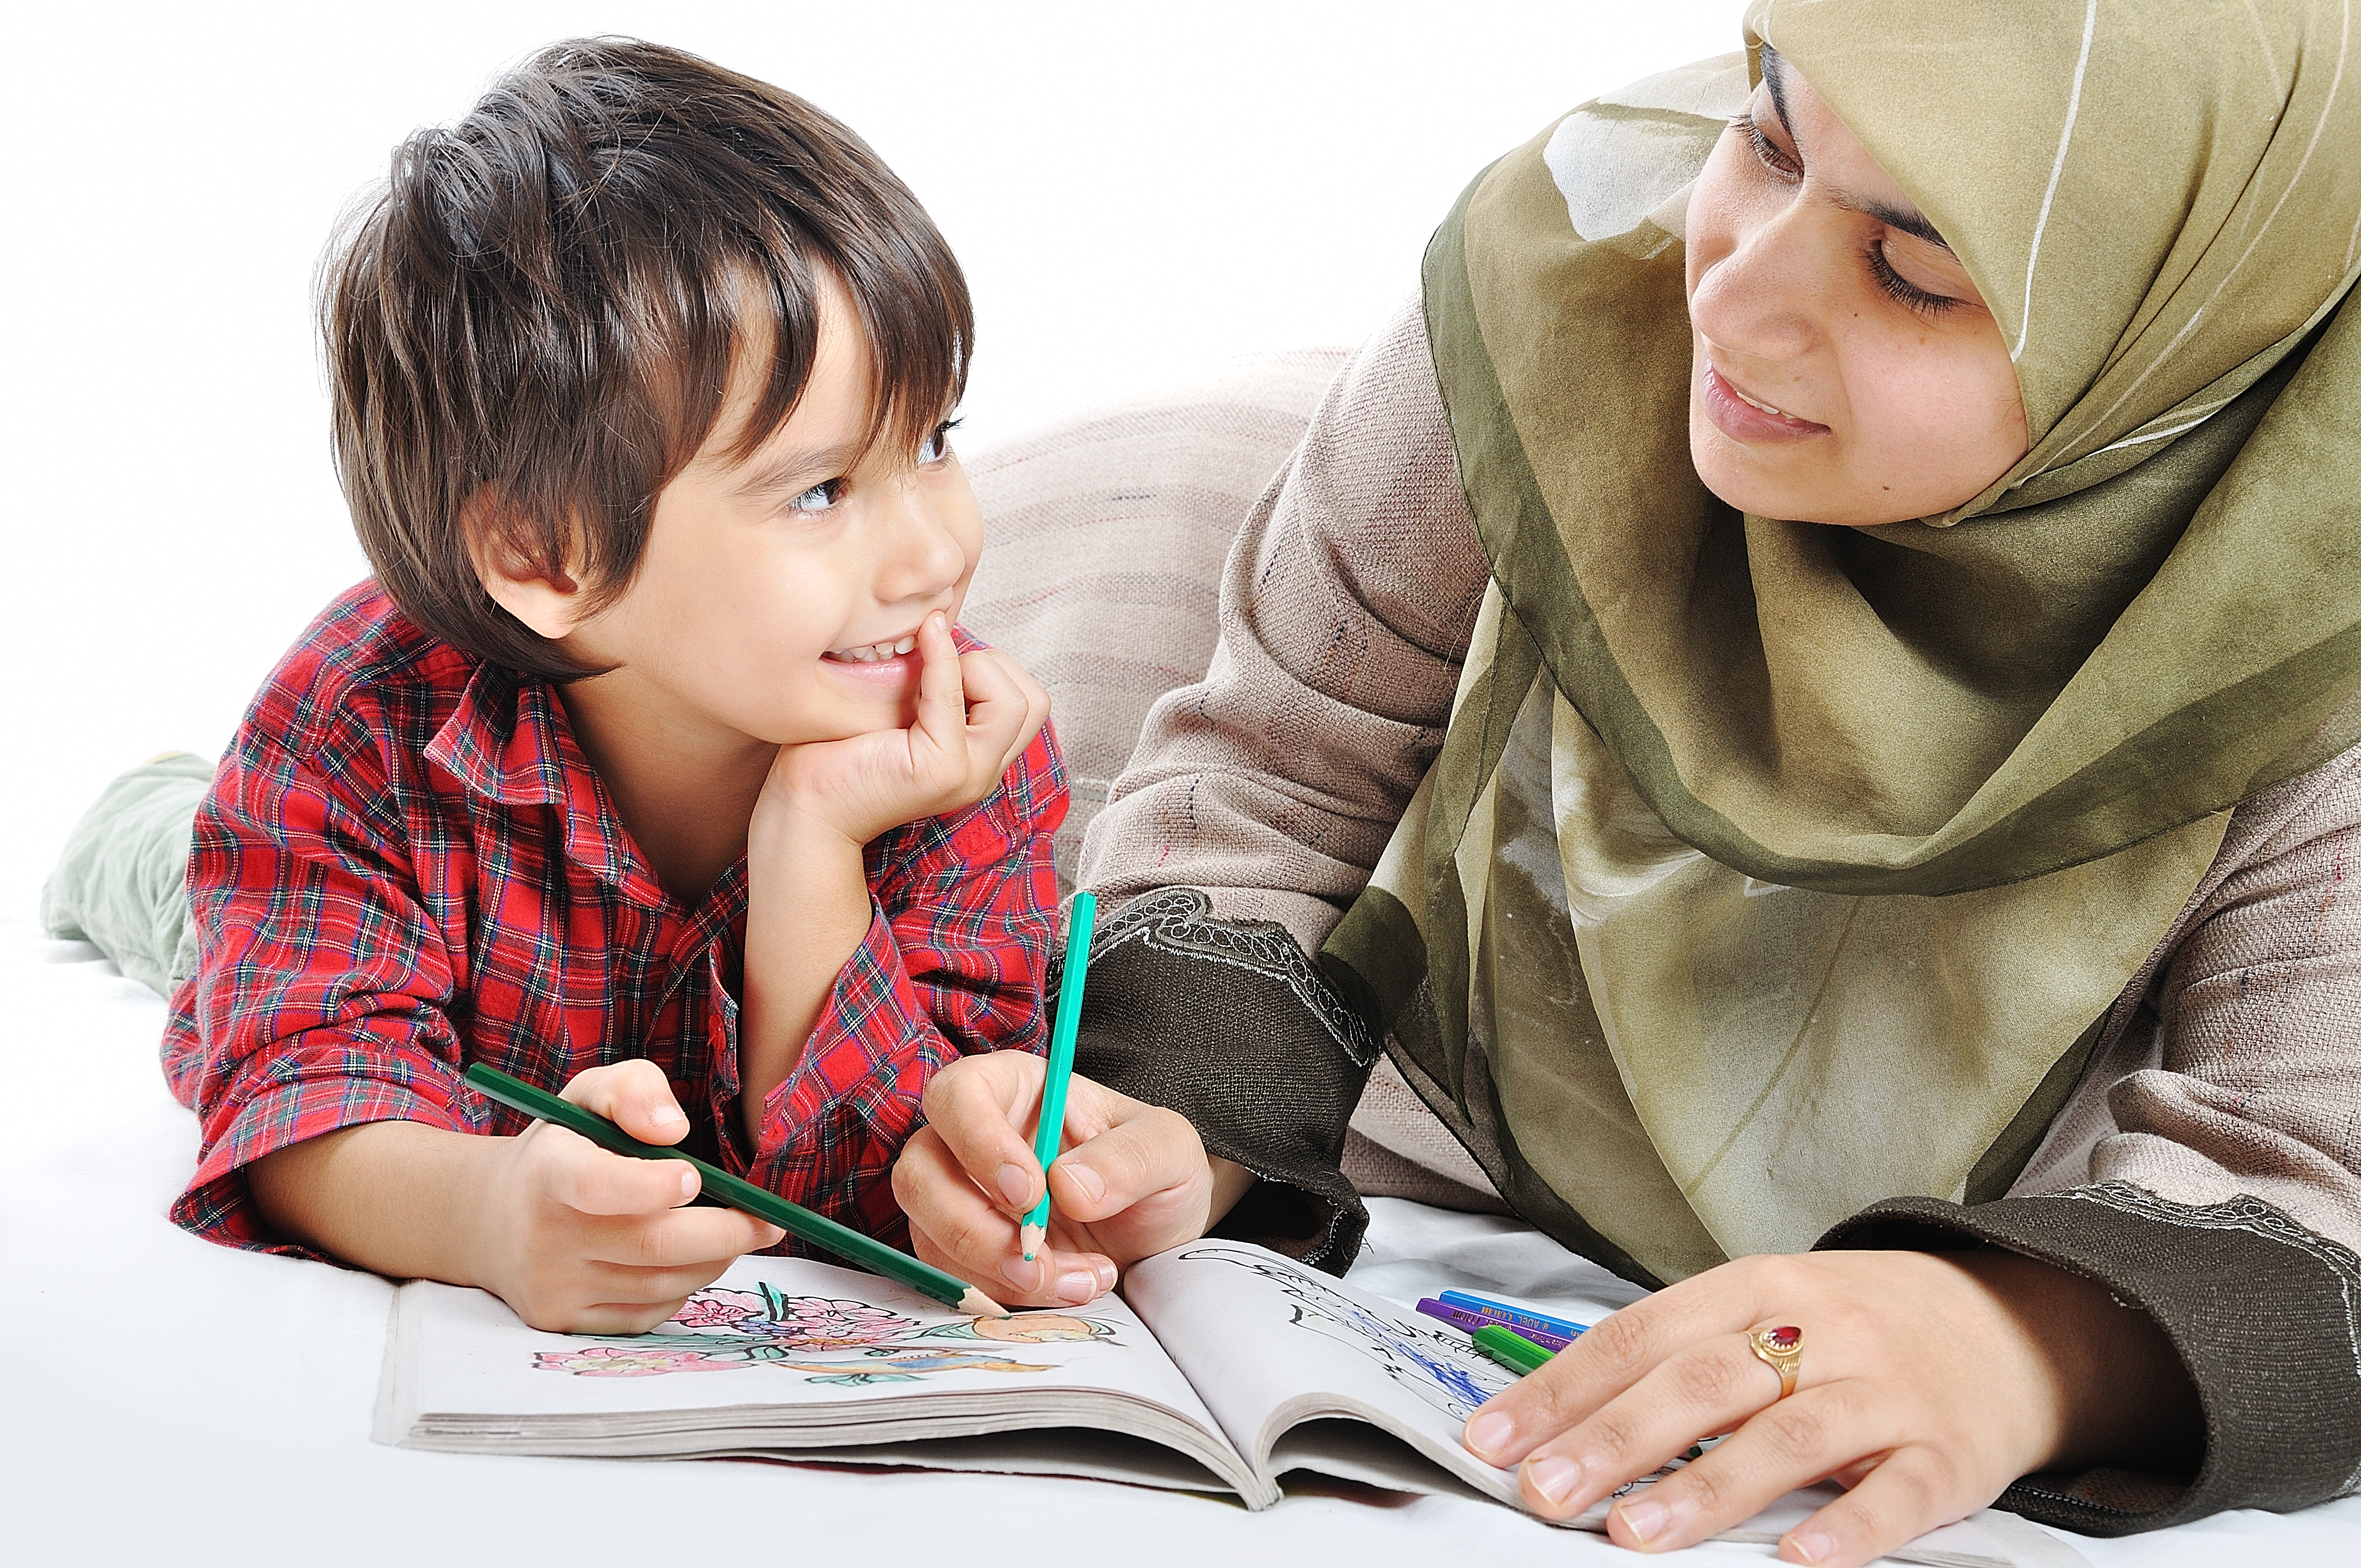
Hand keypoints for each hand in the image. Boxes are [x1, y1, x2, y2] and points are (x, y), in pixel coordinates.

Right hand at [472, 1060, 784, 1333]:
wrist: (491, 1218)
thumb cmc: (563, 1147)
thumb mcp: (589, 1096)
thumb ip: (634, 1091)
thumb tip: (674, 1130)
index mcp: (548, 1172)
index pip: (596, 1185)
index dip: (649, 1186)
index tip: (694, 1177)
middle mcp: (543, 1235)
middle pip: (652, 1244)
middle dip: (726, 1233)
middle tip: (767, 1221)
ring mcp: (553, 1286)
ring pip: (660, 1284)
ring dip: (712, 1259)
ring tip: (734, 1234)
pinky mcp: (564, 1322)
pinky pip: (646, 1314)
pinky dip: (682, 1288)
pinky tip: (688, 1261)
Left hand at [757, 610, 1048, 848]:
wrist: (805, 807)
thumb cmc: (838, 753)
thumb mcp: (899, 706)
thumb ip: (931, 678)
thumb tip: (940, 617)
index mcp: (978, 758)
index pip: (1027, 700)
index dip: (989, 669)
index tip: (936, 665)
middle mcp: (983, 771)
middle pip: (1033, 701)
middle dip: (991, 667)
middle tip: (935, 674)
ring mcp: (969, 774)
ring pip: (1018, 703)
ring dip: (974, 669)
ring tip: (924, 679)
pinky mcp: (942, 769)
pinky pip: (957, 699)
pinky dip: (943, 661)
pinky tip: (921, 639)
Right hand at [891, 1052, 1252, 1306]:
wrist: (1157, 1231)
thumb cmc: (1154, 1169)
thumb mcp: (1168, 1150)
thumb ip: (1130, 1159)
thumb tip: (1070, 1187)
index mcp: (1014, 1089)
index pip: (958, 1095)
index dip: (978, 1143)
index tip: (1029, 1193)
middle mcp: (971, 1139)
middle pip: (919, 1173)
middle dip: (973, 1229)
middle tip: (1037, 1260)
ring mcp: (959, 1197)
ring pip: (928, 1234)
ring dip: (995, 1272)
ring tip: (1081, 1282)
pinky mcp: (961, 1251)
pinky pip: (950, 1278)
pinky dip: (1003, 1296)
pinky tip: (1067, 1291)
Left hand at [1458, 1249, 2199, 1565]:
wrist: (2012, 1321)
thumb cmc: (1854, 1328)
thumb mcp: (1764, 1312)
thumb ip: (1675, 1358)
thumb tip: (1558, 1418)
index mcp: (1754, 1288)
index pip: (1637, 1336)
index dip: (1560, 1389)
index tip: (1491, 1439)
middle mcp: (1816, 1329)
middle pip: (1700, 1381)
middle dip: (1613, 1441)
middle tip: (1543, 1492)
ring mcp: (1884, 1389)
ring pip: (1787, 1436)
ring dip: (1707, 1487)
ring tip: (1635, 1534)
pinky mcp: (1948, 1452)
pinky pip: (1897, 1491)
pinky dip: (1849, 1526)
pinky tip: (1801, 1557)